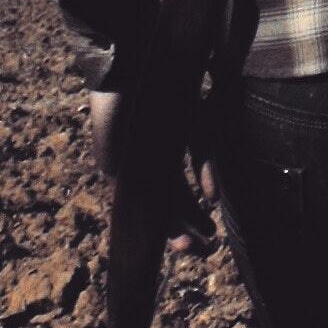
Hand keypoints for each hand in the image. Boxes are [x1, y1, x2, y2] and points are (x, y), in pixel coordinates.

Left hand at [89, 92, 215, 253]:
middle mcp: (146, 174)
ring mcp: (129, 174)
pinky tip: (160, 232)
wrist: (134, 77)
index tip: (212, 235)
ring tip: (189, 246)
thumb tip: (213, 200)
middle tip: (203, 251)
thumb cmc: (167, 98)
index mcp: (164, 163)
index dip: (196, 219)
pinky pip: (128, 201)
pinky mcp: (114, 170)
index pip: (182, 200)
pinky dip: (144, 217)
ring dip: (169, 232)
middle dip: (184, 233)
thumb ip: (206, 163)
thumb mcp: (199, 131)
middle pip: (165, 214)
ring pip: (149, 212)